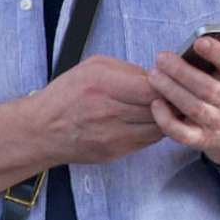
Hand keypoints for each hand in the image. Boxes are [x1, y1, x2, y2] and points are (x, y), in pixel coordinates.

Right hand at [38, 55, 162, 165]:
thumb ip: (128, 70)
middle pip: (159, 108)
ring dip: (166, 117)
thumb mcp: (92, 67)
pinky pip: (148, 140)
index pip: (153, 88)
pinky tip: (148, 120)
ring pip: (158, 127)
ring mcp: (113, 135)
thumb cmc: (64, 96)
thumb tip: (159, 76)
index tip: (172, 80)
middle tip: (177, 94)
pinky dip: (153, 129)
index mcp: (102, 84)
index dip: (169, 84)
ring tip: (165, 107)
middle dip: (171, 100)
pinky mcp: (115, 152)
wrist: (41, 131)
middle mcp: (108, 112)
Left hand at [147, 31, 219, 164]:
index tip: (199, 41)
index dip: (217, 54)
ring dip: (171, 91)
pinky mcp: (201, 138)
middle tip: (162, 57)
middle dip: (182, 72)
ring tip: (154, 74)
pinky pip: (182, 133)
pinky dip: (167, 120)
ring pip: (193, 108)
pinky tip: (155, 103)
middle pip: (208, 88)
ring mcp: (217, 123)